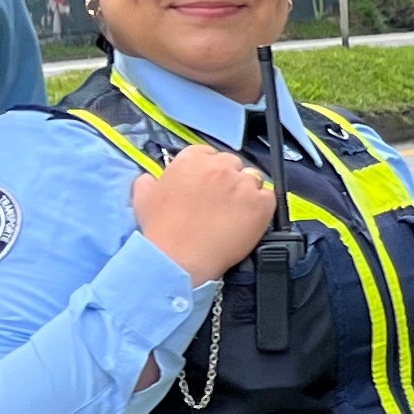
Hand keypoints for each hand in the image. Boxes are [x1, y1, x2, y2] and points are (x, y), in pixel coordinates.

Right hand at [134, 144, 279, 281]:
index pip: (209, 154)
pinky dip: (262, 207)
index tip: (209, 184)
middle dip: (228, 180)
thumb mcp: (144, 198)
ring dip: (245, 192)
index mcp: (192, 159)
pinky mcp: (260, 203)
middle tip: (221, 202)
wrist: (178, 260)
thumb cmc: (161, 232)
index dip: (210, 170)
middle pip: (233, 164)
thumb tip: (153, 177)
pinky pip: (269, 196)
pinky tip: (249, 220)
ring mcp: (242, 184)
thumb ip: (149, 180)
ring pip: (252, 178)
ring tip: (234, 213)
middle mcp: (219, 166)